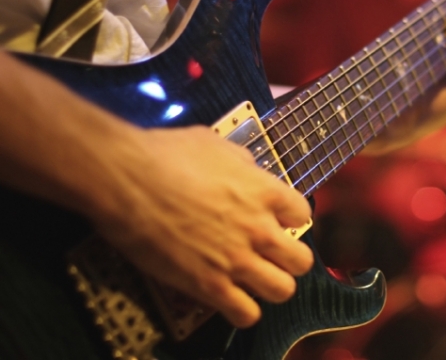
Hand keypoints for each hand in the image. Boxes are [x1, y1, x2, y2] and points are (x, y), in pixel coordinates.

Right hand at [88, 126, 312, 327]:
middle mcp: (259, 228)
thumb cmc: (167, 154)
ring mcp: (237, 259)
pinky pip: (246, 315)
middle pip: (302, 260)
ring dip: (272, 286)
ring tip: (254, 280)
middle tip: (269, 255)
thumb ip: (242, 163)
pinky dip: (243, 311)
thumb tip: (248, 171)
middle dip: (289, 259)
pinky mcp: (209, 286)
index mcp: (265, 191)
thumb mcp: (216, 145)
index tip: (275, 220)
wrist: (127, 180)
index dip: (290, 218)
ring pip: (283, 290)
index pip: (303, 213)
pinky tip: (230, 300)